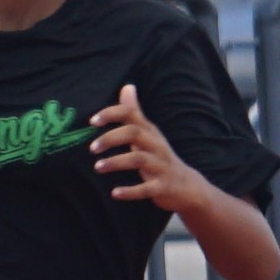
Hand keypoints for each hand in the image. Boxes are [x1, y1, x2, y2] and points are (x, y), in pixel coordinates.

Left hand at [91, 83, 203, 213]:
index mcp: (150, 132)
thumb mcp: (150, 134)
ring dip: (116, 162)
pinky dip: (131, 191)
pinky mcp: (163, 186)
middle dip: (110, 138)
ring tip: (98, 168)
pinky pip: (147, 188)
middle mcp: (156, 146)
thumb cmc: (160, 157)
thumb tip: (127, 86)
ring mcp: (161, 166)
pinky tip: (115, 193)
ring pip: (138, 159)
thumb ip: (135, 113)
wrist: (188, 187)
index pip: (131, 115)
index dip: (111, 115)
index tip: (92, 121)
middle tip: (92, 148)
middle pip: (134, 133)